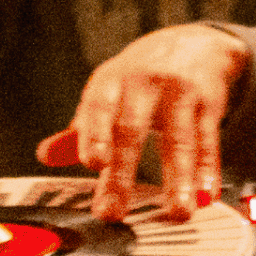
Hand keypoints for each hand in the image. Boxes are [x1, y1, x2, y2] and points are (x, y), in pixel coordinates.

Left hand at [38, 23, 250, 219]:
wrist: (195, 42)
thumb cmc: (141, 76)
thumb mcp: (108, 91)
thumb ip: (82, 128)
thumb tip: (46, 156)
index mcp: (111, 82)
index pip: (98, 108)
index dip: (93, 134)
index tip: (92, 164)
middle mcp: (144, 84)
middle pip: (132, 130)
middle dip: (122, 174)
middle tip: (112, 213)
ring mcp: (179, 92)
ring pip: (178, 140)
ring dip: (179, 179)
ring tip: (178, 213)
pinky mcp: (209, 103)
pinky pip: (208, 141)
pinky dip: (208, 171)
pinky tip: (206, 196)